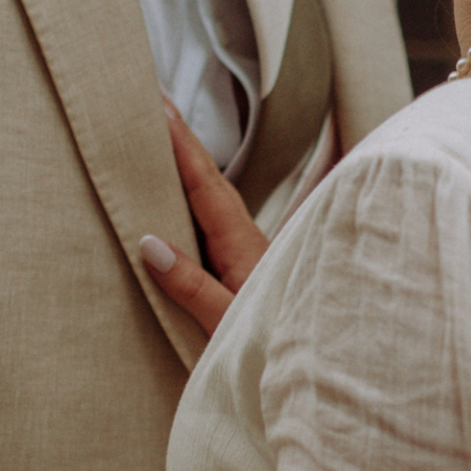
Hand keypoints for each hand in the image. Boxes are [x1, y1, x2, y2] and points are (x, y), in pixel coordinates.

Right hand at [137, 105, 269, 337]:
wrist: (322, 366)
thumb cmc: (276, 348)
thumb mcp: (225, 322)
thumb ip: (190, 285)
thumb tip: (149, 243)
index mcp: (242, 246)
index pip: (205, 185)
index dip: (182, 147)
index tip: (160, 108)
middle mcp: (247, 242)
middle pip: (210, 181)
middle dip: (183, 142)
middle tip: (155, 103)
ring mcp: (249, 255)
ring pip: (214, 199)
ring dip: (190, 168)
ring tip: (162, 138)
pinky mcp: (248, 272)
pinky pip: (215, 223)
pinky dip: (196, 199)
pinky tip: (185, 199)